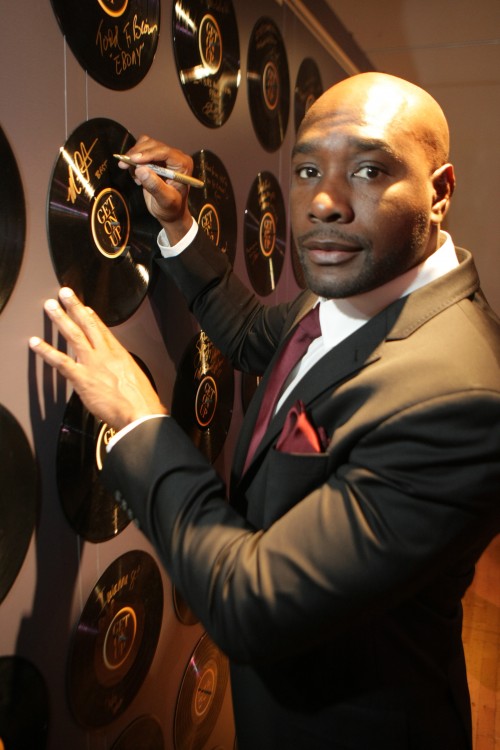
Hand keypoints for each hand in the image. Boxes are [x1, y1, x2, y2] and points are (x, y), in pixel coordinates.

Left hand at [29, 288, 166, 430]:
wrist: (139, 411)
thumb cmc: (140, 401)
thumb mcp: (136, 380)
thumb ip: (122, 374)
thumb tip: (117, 378)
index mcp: (120, 355)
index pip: (104, 331)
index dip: (93, 318)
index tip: (86, 308)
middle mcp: (105, 354)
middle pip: (89, 325)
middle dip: (75, 307)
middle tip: (65, 294)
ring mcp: (92, 364)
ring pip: (74, 335)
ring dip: (60, 319)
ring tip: (50, 307)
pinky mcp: (82, 377)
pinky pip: (60, 361)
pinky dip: (46, 351)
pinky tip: (35, 343)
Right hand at [117, 135, 193, 243]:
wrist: (169, 213)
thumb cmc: (171, 208)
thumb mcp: (165, 200)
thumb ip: (155, 186)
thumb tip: (141, 169)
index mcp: (183, 164)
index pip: (164, 152)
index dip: (148, 153)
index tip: (133, 159)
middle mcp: (175, 157)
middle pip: (153, 145)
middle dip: (137, 154)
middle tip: (123, 164)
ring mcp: (164, 156)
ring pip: (145, 145)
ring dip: (134, 157)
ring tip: (133, 175)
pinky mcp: (155, 158)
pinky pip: (141, 151)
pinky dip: (134, 161)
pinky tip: (137, 177)